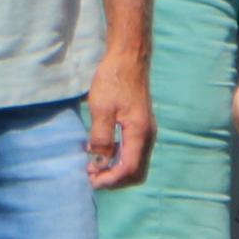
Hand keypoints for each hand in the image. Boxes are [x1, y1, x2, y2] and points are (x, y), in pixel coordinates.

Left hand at [86, 54, 153, 189]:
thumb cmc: (114, 80)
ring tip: (93, 166)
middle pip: (136, 172)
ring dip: (115, 170)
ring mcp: (145, 131)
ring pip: (135, 164)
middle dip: (114, 179)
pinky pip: (132, 152)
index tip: (91, 180)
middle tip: (91, 176)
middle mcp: (147, 135)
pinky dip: (118, 159)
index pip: (129, 169)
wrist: (128, 59)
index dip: (110, 180)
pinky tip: (101, 152)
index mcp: (139, 132)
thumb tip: (98, 164)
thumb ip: (101, 139)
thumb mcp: (101, 109)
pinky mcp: (140, 126)